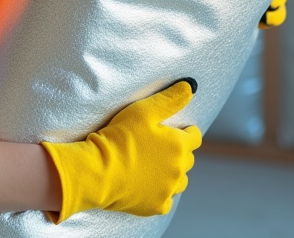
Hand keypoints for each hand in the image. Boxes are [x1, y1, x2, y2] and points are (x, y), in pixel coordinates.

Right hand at [41, 80, 200, 222]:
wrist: (99, 171)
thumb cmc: (119, 137)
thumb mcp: (143, 111)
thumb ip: (170, 99)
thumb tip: (190, 87)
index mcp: (180, 146)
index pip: (194, 137)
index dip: (186, 131)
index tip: (177, 130)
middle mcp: (180, 170)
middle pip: (188, 159)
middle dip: (178, 152)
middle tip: (160, 147)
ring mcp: (169, 190)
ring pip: (180, 181)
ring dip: (172, 173)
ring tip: (156, 167)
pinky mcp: (157, 206)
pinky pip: (166, 200)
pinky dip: (160, 193)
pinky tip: (148, 186)